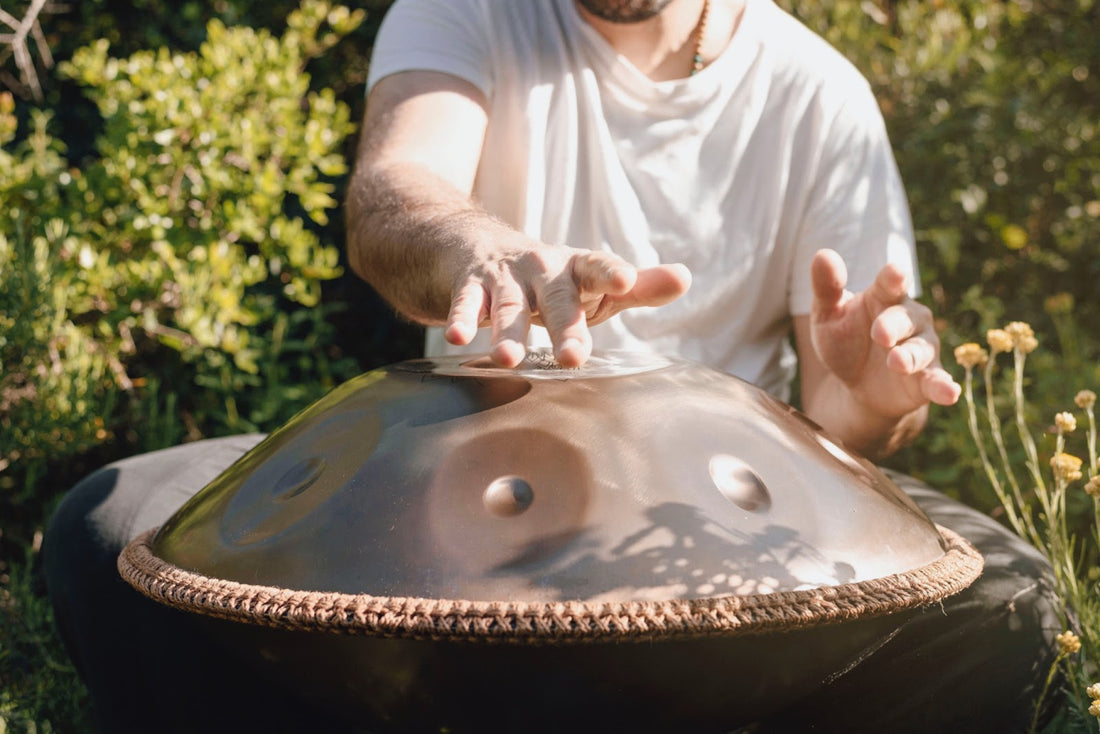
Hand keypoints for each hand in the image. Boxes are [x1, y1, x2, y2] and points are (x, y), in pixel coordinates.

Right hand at [443, 243, 691, 366]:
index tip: (626, 281)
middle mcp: (542, 269)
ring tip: (509, 361)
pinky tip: (457, 338)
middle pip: (556, 299)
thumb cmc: (550, 278)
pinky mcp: (470, 284)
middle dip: (563, 327)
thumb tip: (684, 277)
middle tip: (572, 358)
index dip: (613, 273)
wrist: (474, 245)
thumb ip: (638, 287)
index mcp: (577, 269)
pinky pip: (466, 303)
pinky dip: (460, 319)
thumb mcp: (592, 281)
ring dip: (507, 332)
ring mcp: (505, 276)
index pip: (599, 268)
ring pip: (508, 306)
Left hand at [809, 249, 959, 418]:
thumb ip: (826, 288)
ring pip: (922, 349)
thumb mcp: (827, 315)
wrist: (854, 384)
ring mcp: (921, 349)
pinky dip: (944, 387)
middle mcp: (910, 319)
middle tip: (879, 334)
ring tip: (897, 362)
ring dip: (911, 356)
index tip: (895, 273)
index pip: (891, 283)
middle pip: (907, 317)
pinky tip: (950, 393)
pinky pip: (938, 381)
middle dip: (894, 325)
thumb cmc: (844, 339)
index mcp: (885, 297)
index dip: (893, 278)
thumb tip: (822, 255)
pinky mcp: (926, 380)